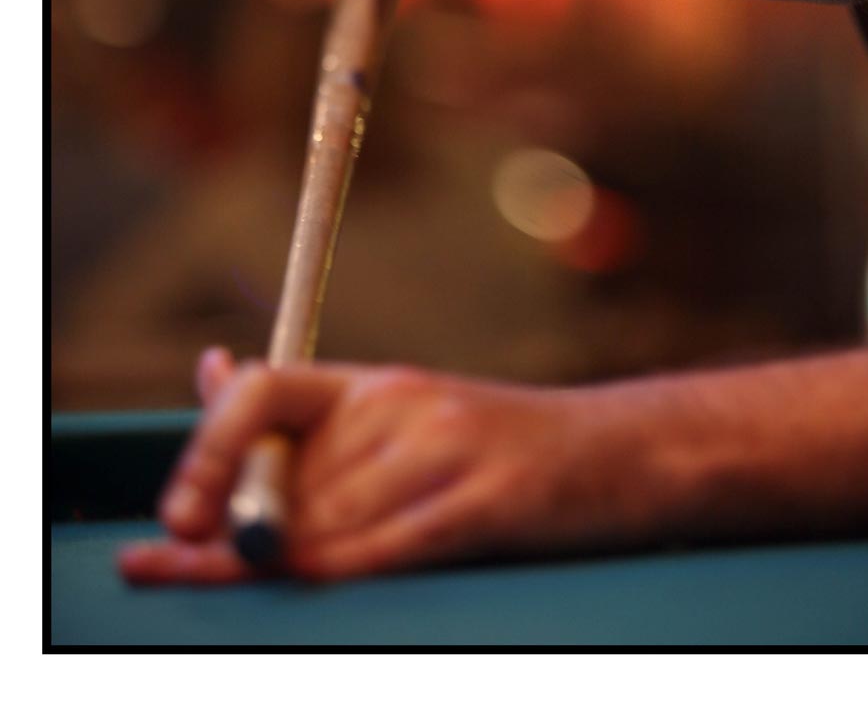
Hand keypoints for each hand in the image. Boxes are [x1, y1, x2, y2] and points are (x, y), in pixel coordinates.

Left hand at [118, 350, 676, 583]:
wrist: (624, 453)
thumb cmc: (502, 454)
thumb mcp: (406, 420)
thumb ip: (311, 419)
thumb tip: (212, 370)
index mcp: (378, 384)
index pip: (264, 393)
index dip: (204, 448)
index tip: (172, 511)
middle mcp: (404, 405)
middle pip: (281, 484)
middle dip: (222, 539)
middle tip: (159, 567)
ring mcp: (446, 452)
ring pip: (323, 528)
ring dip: (277, 569)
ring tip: (245, 581)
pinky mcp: (485, 503)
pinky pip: (383, 551)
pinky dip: (332, 575)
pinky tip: (303, 581)